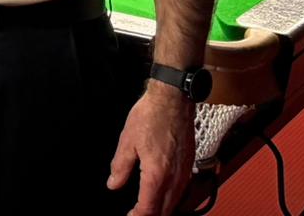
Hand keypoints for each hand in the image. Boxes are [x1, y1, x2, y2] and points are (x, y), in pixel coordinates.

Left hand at [108, 83, 194, 215]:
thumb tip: (113, 184)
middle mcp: (175, 178)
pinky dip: (172, 199)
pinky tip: (163, 195)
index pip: (149, 208)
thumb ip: (120, 167)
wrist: (173, 100)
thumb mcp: (127, 141)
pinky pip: (183, 191)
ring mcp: (185, 173)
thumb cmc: (150, 116)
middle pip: (165, 211)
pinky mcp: (190, 165)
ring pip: (176, 203)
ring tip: (147, 208)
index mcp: (157, 175)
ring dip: (162, 210)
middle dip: (151, 215)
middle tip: (136, 214)